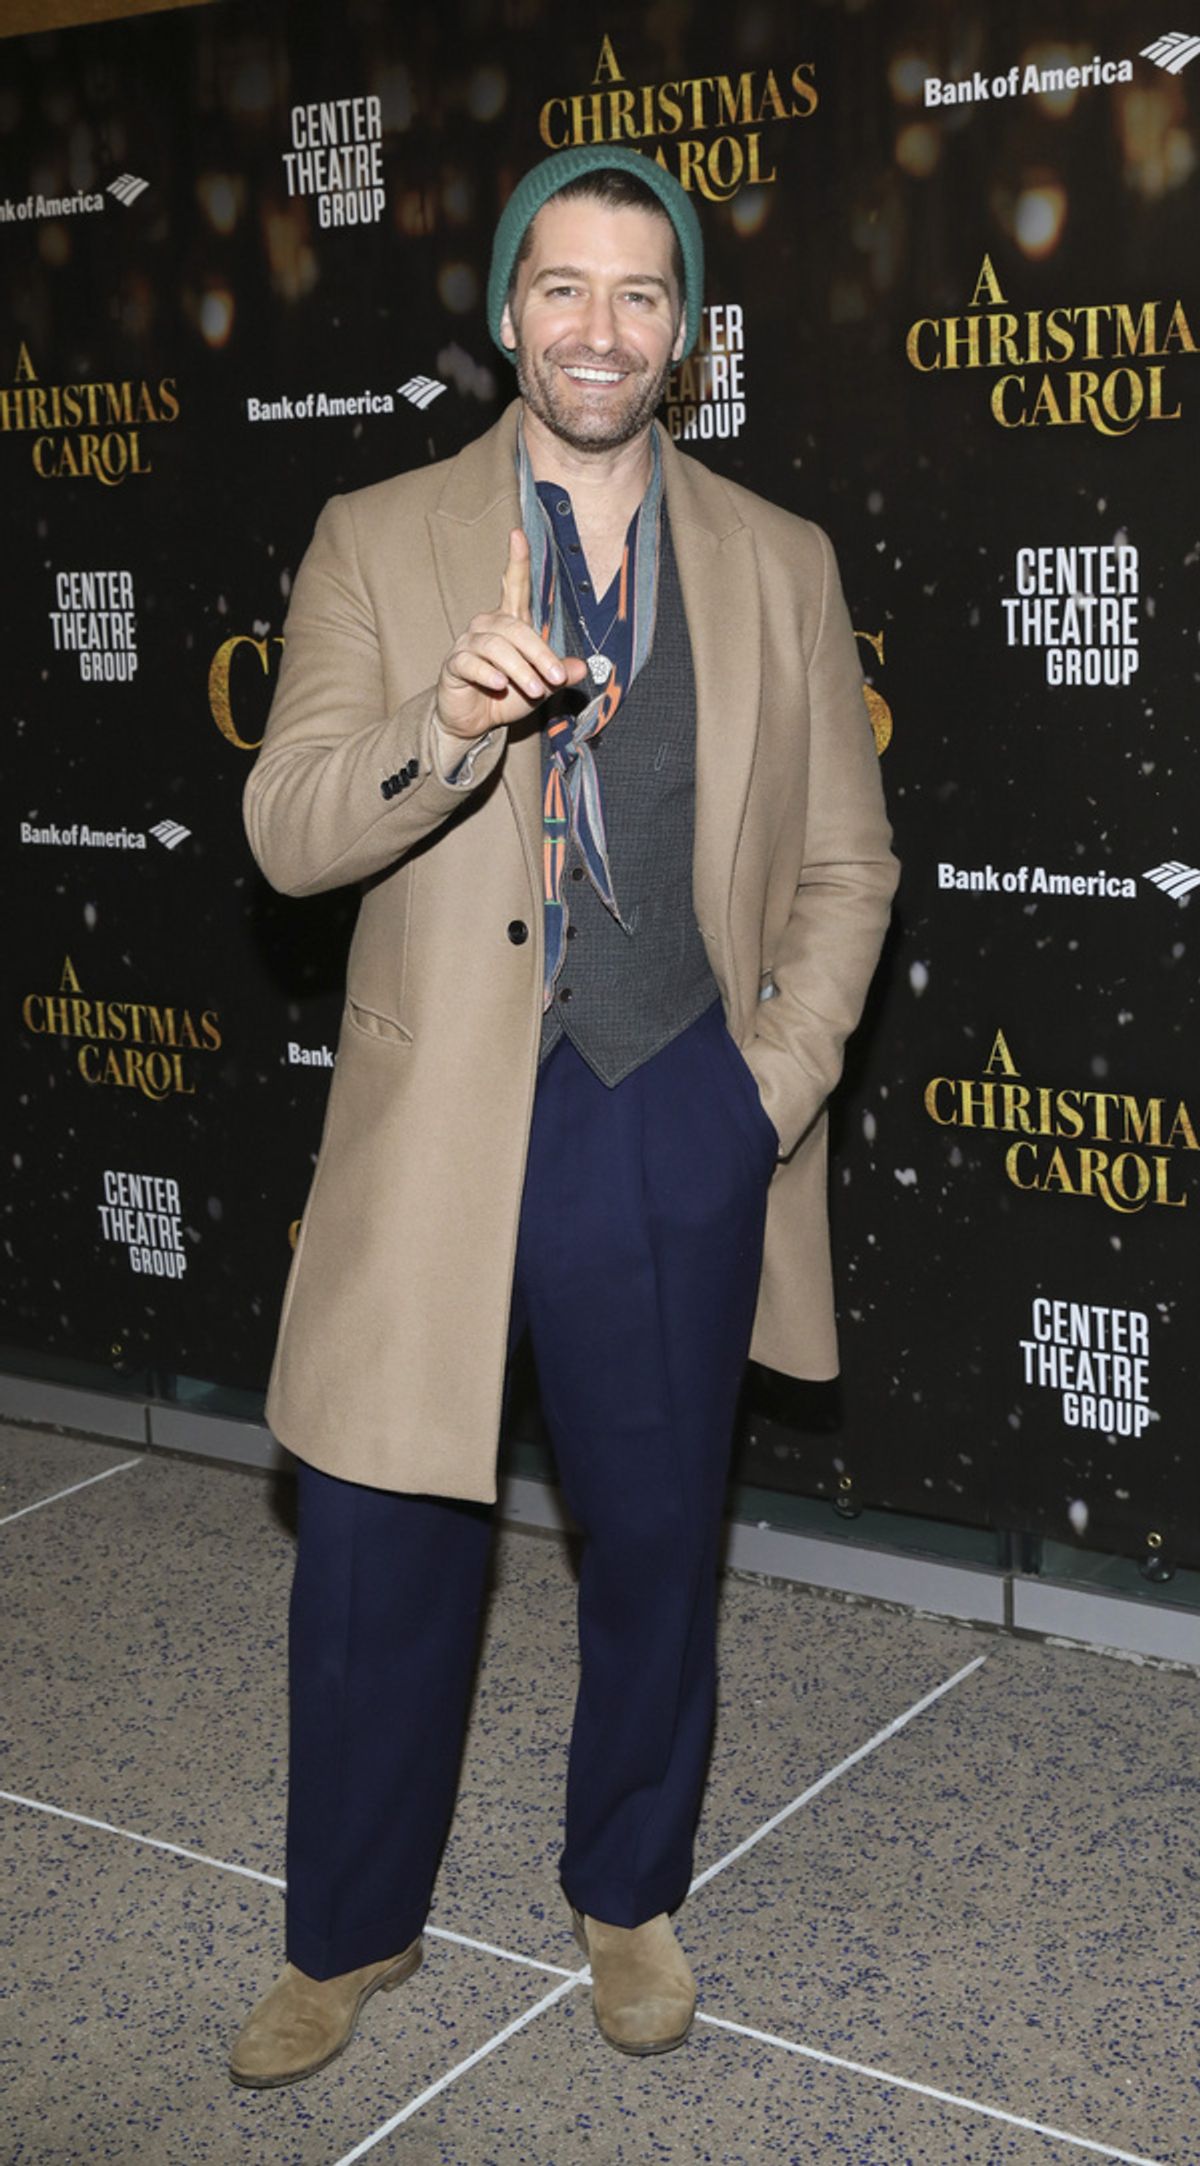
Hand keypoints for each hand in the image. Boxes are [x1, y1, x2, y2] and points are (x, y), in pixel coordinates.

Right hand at [435, 528, 587, 741]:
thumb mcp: (540, 686)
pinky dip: (488, 673)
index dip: (516, 561)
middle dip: (539, 652)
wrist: (474, 722)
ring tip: (534, 688)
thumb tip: (582, 668)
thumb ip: (558, 675)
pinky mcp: (454, 664)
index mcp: (510, 623)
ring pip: (496, 646)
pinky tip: (499, 684)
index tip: (518, 535)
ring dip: (519, 667)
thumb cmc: (506, 697)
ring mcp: (468, 643)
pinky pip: (471, 662)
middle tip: (556, 677)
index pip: (514, 586)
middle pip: (515, 627)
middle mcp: (487, 625)